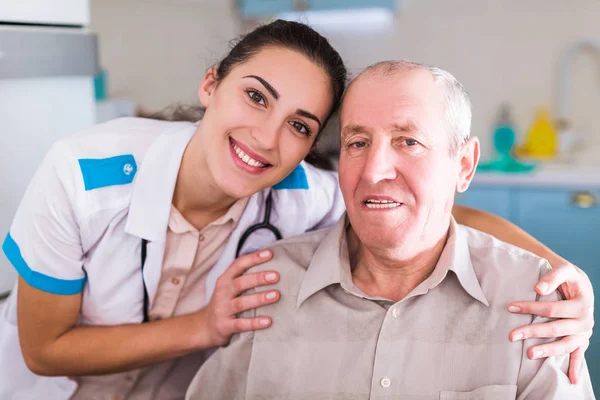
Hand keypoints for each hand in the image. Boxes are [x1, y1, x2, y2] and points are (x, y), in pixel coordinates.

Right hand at [202, 249, 279, 346]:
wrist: (205, 327)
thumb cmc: (224, 303)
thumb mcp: (228, 287)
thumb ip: (244, 277)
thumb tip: (271, 266)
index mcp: (224, 280)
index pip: (238, 265)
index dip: (253, 258)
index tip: (270, 254)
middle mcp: (222, 293)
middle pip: (240, 283)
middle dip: (258, 278)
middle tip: (276, 276)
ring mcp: (222, 310)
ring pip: (241, 303)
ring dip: (259, 299)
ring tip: (276, 295)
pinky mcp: (225, 326)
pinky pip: (241, 324)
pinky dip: (254, 323)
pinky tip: (268, 321)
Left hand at [507, 261, 593, 383]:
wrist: (582, 285)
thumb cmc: (570, 277)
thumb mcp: (564, 270)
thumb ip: (552, 278)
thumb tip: (537, 289)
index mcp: (582, 304)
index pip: (552, 309)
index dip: (530, 308)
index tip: (510, 307)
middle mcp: (586, 320)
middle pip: (555, 329)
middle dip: (532, 332)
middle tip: (511, 336)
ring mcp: (585, 333)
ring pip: (565, 345)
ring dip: (548, 351)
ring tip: (529, 354)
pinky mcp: (583, 340)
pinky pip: (579, 355)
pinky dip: (575, 368)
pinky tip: (571, 380)